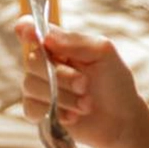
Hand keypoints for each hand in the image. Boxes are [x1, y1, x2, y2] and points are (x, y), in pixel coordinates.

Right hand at [15, 17, 147, 147]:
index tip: (31, 34)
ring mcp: (39, 87)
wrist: (122, 119)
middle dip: (60, 75)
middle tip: (84, 84)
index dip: (26, 29)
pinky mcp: (38, 111)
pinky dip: (56, 112)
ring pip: (32, 86)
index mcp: (56, 44)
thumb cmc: (113, 81)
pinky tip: (74, 115)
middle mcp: (43, 63)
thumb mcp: (103, 53)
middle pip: (32, 61)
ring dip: (63, 97)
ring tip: (86, 103)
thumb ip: (75, 41)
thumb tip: (46, 37)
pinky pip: (31, 108)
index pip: (29, 29)